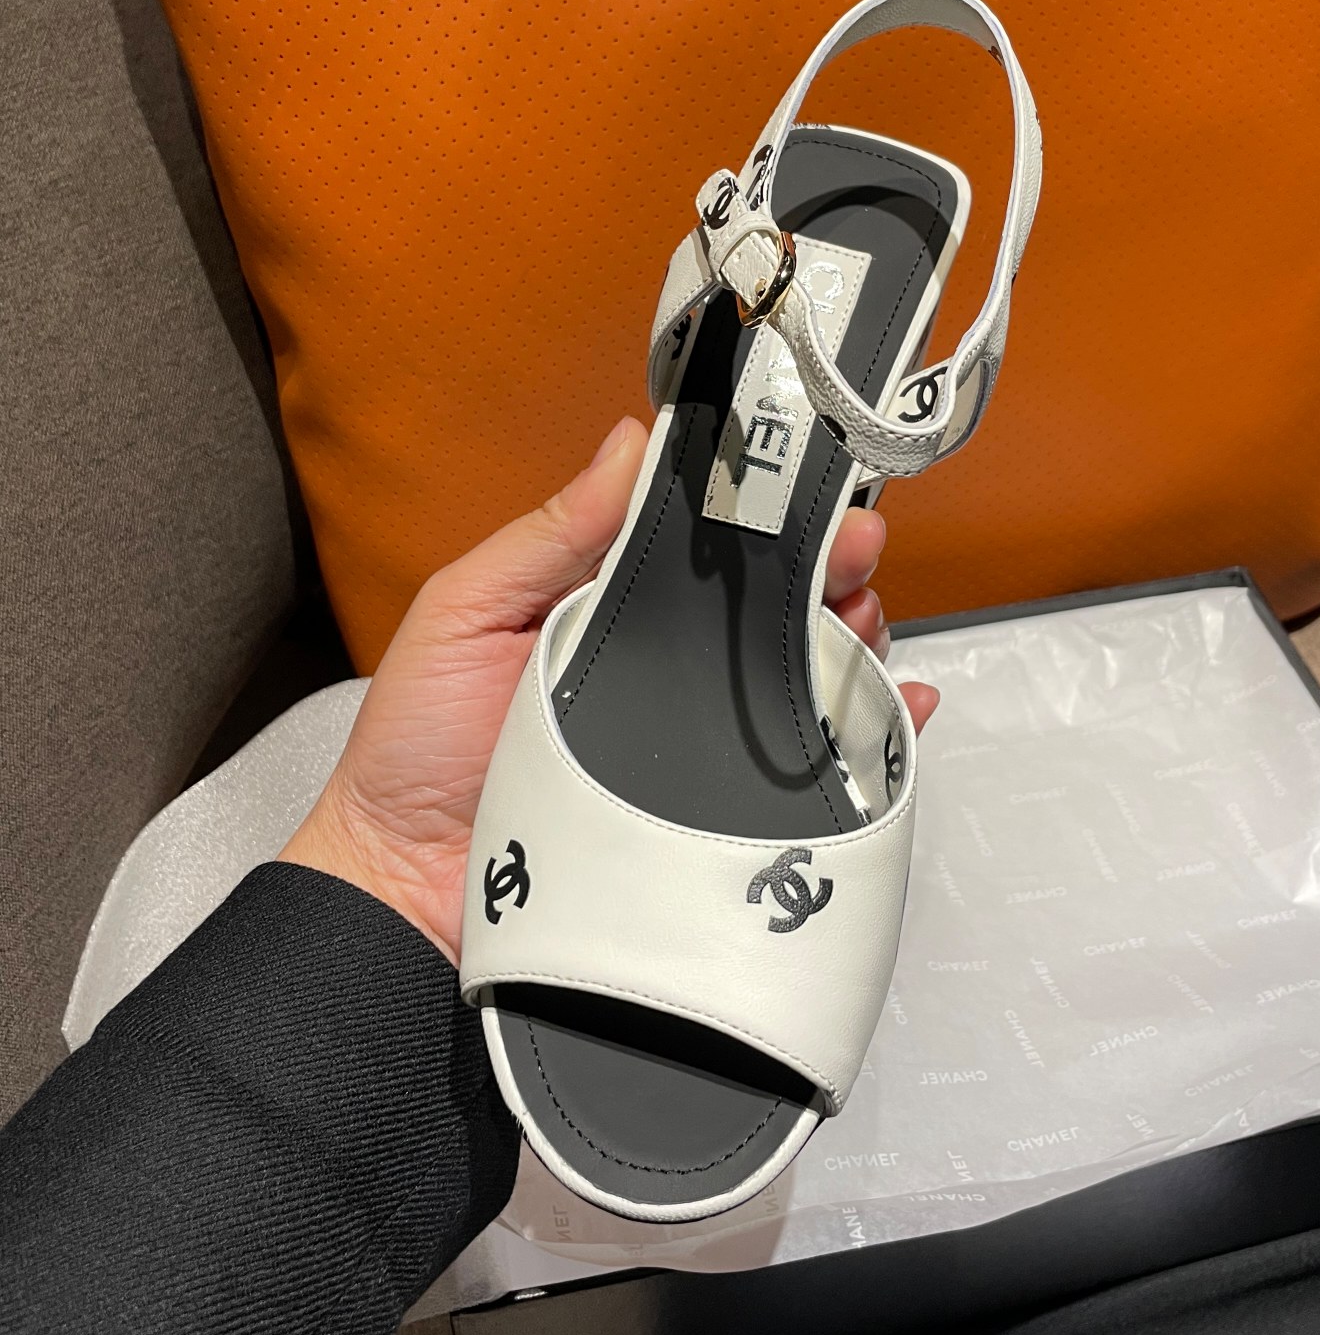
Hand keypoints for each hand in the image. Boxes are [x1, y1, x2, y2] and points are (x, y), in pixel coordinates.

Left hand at [281, 417, 939, 961]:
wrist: (406, 893)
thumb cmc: (416, 751)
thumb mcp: (467, 611)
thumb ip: (549, 533)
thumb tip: (628, 442)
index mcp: (610, 609)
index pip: (704, 546)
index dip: (761, 510)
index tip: (804, 482)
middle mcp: (664, 672)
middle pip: (772, 608)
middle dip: (827, 569)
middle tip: (853, 550)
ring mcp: (696, 743)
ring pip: (803, 679)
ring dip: (852, 641)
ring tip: (863, 624)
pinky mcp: (718, 816)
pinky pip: (812, 774)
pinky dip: (871, 741)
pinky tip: (897, 710)